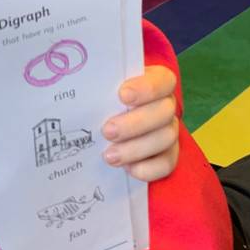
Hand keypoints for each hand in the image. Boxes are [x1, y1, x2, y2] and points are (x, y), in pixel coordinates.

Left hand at [101, 65, 178, 181]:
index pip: (162, 81)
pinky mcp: (168, 154)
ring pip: (165, 138)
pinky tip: (127, 169)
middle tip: (107, 131)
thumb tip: (79, 93)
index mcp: (157, 81)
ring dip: (136, 148)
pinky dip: (148, 168)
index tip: (122, 95)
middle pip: (164, 112)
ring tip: (109, 156)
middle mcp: (166, 105)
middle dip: (135, 123)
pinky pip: (167, 163)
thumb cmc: (106, 98)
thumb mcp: (104, 89)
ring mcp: (169, 130)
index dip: (146, 88)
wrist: (110, 121)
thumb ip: (101, 89)